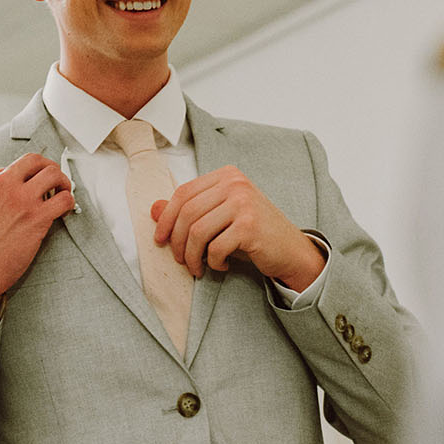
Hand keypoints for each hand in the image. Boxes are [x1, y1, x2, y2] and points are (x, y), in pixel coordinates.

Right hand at [0, 153, 74, 300]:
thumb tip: (15, 185)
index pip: (17, 164)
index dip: (31, 174)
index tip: (36, 183)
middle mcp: (4, 184)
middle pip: (37, 161)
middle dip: (51, 168)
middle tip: (56, 181)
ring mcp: (21, 199)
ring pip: (54, 174)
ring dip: (64, 182)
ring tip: (62, 194)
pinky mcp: (36, 217)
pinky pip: (64, 199)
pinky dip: (69, 202)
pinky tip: (64, 210)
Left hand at [150, 165, 325, 292]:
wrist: (291, 250)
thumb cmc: (253, 233)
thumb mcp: (219, 217)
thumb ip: (188, 210)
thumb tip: (152, 208)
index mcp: (227, 175)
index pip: (184, 193)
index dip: (166, 218)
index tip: (160, 239)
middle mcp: (235, 184)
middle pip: (187, 213)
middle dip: (177, 242)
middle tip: (180, 260)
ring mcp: (244, 203)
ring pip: (197, 232)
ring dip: (192, 256)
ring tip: (198, 267)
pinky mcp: (249, 226)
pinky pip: (215, 248)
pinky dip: (213, 263)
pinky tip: (222, 266)